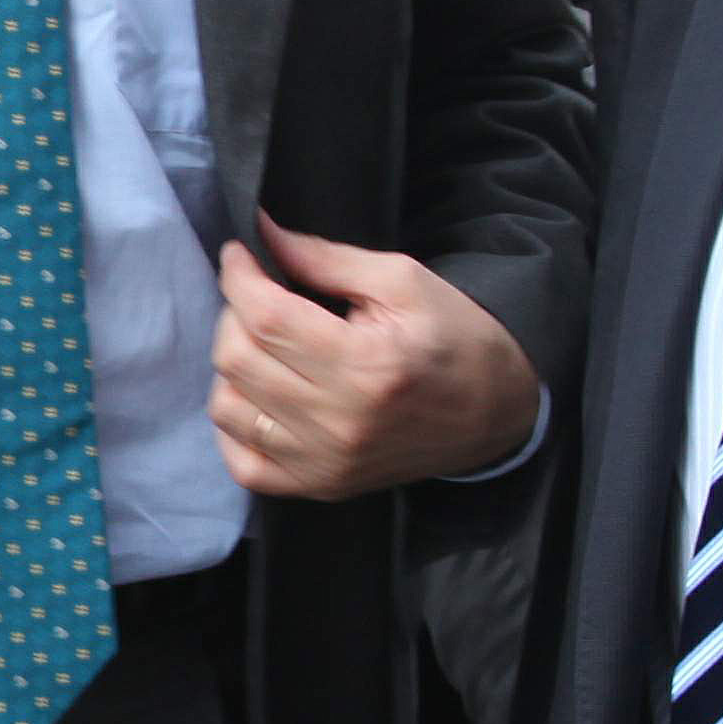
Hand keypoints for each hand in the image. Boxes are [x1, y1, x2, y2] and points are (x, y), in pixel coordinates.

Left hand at [208, 219, 543, 500]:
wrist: (494, 411)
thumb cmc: (452, 337)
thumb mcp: (402, 280)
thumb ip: (327, 258)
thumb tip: (264, 237)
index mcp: (366, 364)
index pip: (266, 317)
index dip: (239, 276)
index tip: (239, 254)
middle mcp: (340, 422)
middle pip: (236, 359)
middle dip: (234, 313)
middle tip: (258, 296)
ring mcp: (326, 462)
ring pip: (228, 407)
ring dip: (231, 366)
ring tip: (262, 344)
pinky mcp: (320, 486)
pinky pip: (243, 463)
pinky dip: (236, 425)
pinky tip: (258, 395)